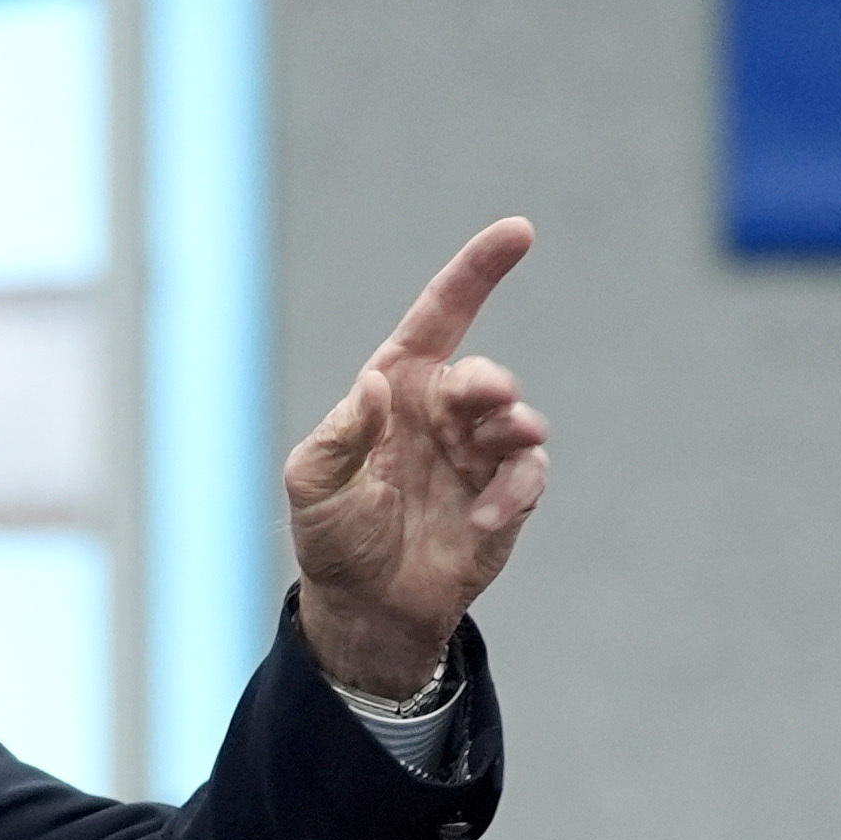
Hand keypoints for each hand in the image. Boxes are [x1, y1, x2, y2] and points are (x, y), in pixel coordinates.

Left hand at [284, 219, 550, 699]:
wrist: (366, 608)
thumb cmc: (333, 535)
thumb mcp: (312, 482)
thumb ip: (341, 431)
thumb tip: (375, 386)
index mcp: (397, 387)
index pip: (442, 314)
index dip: (478, 271)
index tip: (519, 231)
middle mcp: (444, 412)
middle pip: (483, 374)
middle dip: (491, 381)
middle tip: (492, 398)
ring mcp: (478, 453)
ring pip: (518, 419)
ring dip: (516, 427)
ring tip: (506, 443)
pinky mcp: (505, 497)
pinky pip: (528, 475)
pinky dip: (515, 489)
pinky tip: (484, 518)